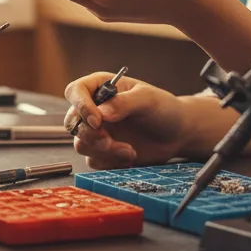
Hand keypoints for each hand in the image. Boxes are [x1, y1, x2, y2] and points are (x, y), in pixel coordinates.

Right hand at [65, 72, 188, 168]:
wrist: (177, 134)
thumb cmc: (163, 108)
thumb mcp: (147, 99)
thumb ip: (123, 103)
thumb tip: (101, 113)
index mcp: (100, 87)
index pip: (75, 92)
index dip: (80, 106)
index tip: (97, 121)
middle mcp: (94, 108)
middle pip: (73, 122)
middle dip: (90, 135)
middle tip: (110, 141)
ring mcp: (99, 131)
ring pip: (81, 144)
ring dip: (103, 151)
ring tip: (129, 151)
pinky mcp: (105, 152)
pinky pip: (94, 161)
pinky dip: (111, 162)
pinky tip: (131, 156)